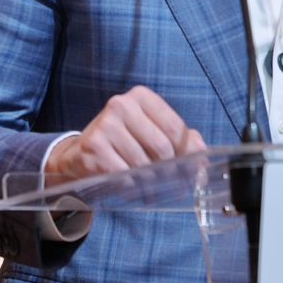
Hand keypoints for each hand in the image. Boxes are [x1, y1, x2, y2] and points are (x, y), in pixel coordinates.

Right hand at [46, 85, 205, 177]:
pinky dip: (132, 185)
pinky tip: (132, 185)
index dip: (187, 151)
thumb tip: (201, 151)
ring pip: (143, 163)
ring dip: (151, 180)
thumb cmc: (123, 140)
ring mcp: (105, 125)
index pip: (175, 127)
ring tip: (151, 184)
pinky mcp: (93, 147)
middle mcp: (121, 106)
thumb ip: (180, 137)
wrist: (81, 153)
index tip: (192, 166)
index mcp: (141, 97)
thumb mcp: (150, 130)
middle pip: (162, 146)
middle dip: (171, 168)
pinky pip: (123, 174)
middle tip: (173, 180)